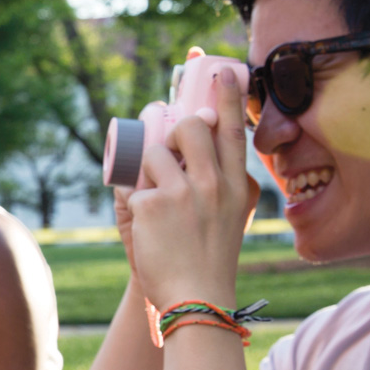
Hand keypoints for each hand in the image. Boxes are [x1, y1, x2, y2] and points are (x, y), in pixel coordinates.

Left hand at [124, 72, 261, 309]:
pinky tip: (146, 227)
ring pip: (153, 152)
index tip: (223, 71)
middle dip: (171, 126)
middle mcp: (214, 183)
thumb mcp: (231, 218)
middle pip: (189, 127)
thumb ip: (221, 183)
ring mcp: (183, 192)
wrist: (195, 299)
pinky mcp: (151, 204)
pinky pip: (132, 185)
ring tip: (153, 196)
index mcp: (237, 185)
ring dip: (145, 166)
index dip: (228, 97)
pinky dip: (132, 200)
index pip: (232, 131)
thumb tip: (195, 143)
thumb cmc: (208, 258)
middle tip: (162, 135)